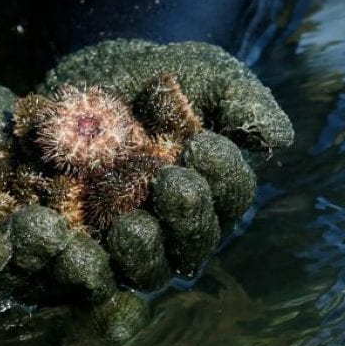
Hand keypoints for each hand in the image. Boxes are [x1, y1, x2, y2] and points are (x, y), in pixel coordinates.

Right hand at [0, 50, 151, 338]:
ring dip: (91, 250)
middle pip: (17, 277)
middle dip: (38, 257)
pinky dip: (121, 217)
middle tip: (54, 231)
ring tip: (109, 224)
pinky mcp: (72, 232)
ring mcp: (33, 257)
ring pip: (66, 264)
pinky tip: (148, 196)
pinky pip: (99, 231)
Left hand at [40, 39, 292, 278]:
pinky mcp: (80, 251)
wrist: (88, 82)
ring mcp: (129, 247)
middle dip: (187, 215)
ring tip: (129, 226)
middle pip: (194, 241)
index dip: (222, 175)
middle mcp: (178, 229)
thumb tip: (278, 136)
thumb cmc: (158, 79)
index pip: (230, 194)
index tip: (203, 144)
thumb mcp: (202, 74)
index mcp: (216, 192)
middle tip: (172, 183)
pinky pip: (86, 270)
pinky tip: (66, 234)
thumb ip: (239, 98)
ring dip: (141, 251)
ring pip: (147, 268)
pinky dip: (77, 258)